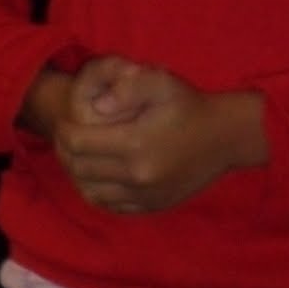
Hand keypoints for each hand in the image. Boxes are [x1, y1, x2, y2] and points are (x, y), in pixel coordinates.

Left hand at [21, 59, 266, 214]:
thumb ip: (128, 86)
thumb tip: (98, 105)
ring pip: (91, 192)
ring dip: (78, 175)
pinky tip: (99, 176)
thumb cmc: (190, 105)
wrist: (224, 138)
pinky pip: (111, 205)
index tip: (65, 122)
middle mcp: (136, 176)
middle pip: (80, 169)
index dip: (64, 132)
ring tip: (79, 157)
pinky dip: (97, 192)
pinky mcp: (151, 206)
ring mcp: (144, 195)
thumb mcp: (162, 82)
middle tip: (66, 139)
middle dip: (66, 153)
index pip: (78, 144)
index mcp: (135, 144)